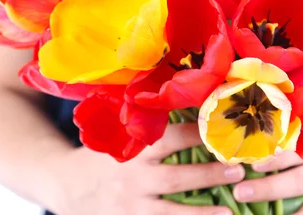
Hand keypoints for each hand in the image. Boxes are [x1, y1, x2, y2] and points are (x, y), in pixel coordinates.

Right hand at [52, 123, 243, 214]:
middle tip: (238, 169)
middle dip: (208, 175)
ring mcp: (131, 207)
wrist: (64, 186)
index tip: (224, 130)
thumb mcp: (117, 134)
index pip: (171, 139)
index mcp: (134, 151)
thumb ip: (145, 124)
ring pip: (171, 213)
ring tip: (231, 212)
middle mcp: (133, 179)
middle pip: (177, 179)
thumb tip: (184, 99)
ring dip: (202, 214)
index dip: (199, 134)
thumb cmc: (101, 154)